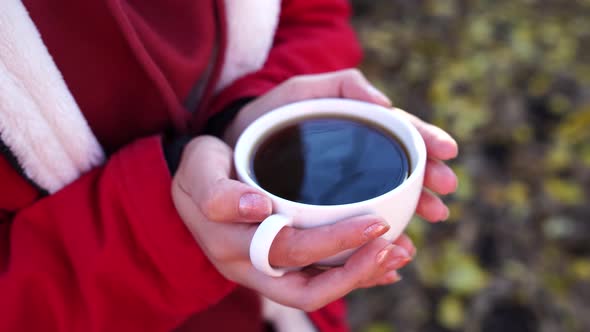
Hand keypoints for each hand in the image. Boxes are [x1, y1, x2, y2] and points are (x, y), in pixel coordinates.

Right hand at [172, 136, 414, 310]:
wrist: (192, 188)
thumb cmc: (199, 171)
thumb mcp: (198, 170)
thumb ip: (219, 191)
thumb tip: (259, 207)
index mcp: (228, 242)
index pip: (282, 251)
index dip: (328, 243)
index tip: (375, 224)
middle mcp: (249, 267)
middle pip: (308, 284)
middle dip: (356, 265)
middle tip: (392, 235)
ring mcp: (264, 273)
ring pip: (318, 290)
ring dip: (361, 276)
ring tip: (401, 250)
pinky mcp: (277, 270)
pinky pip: (319, 282)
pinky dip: (354, 275)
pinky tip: (386, 261)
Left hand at [225, 69, 457, 221]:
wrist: (230, 149)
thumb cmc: (265, 118)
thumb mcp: (299, 93)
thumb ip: (339, 87)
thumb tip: (385, 105)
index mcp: (351, 128)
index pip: (396, 131)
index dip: (423, 138)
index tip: (447, 150)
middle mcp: (350, 160)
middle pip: (399, 166)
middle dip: (426, 176)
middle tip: (447, 189)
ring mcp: (339, 188)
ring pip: (385, 199)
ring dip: (414, 207)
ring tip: (435, 215)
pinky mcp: (323, 215)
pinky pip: (358, 229)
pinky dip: (380, 238)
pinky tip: (396, 246)